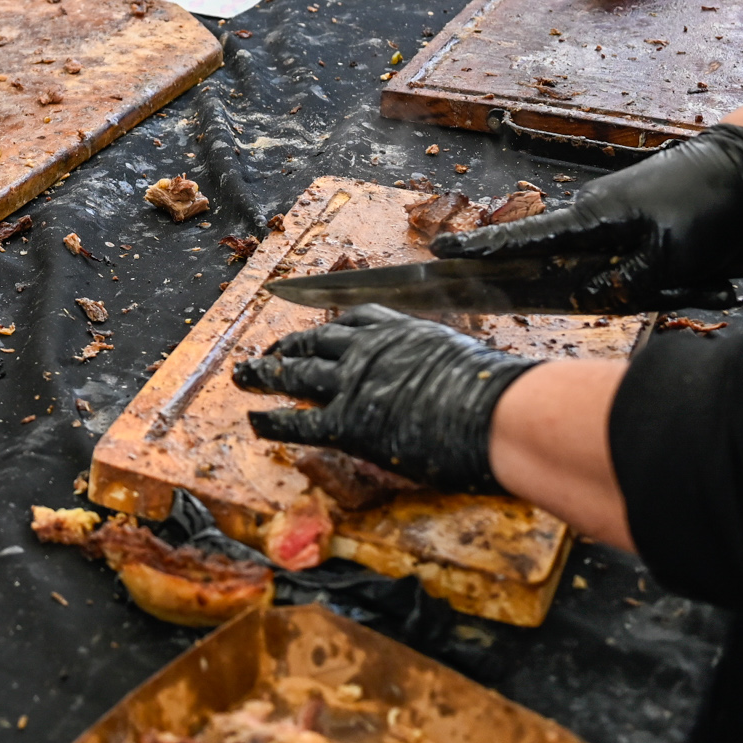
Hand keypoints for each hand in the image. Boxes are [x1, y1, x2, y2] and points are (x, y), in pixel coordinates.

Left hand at [236, 306, 533, 492]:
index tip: (314, 327)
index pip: (354, 320)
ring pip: (296, 373)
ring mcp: (354, 383)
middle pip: (316, 342)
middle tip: (267, 353)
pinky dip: (272, 420)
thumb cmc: (500, 390)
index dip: (328, 325)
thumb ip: (447, 365)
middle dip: (288, 346)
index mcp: (401, 330)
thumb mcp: (469, 359)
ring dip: (264, 373)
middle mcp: (369, 350)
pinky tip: (254, 420)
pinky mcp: (347, 422)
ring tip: (242, 374)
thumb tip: (461, 378)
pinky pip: (298, 420)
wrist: (498, 410)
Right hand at [428, 122, 742, 305]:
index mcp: (590, 219)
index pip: (522, 239)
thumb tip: (589, 297)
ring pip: (620, 268)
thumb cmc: (704, 207)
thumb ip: (623, 286)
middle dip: (620, 287)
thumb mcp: (667, 261)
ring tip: (712, 276)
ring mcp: (616, 213)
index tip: (441, 251)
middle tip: (673, 284)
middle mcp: (594, 212)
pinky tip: (714, 273)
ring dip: (664, 283)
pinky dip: (676, 273)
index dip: (482, 248)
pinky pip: (643, 260)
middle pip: (579, 267)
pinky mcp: (639, 216)